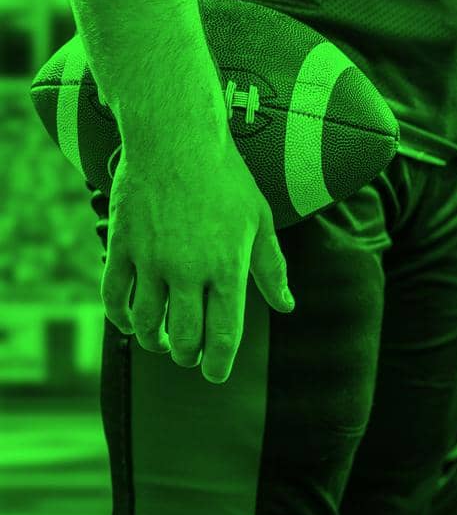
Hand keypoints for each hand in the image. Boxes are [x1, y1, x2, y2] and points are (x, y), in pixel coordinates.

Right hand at [103, 101, 294, 383]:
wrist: (176, 139)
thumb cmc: (228, 180)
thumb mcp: (259, 222)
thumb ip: (271, 269)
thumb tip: (286, 306)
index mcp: (228, 267)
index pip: (223, 334)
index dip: (218, 363)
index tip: (216, 375)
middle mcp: (188, 270)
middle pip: (183, 336)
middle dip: (188, 356)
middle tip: (190, 356)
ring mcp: (150, 260)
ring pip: (145, 323)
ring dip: (154, 341)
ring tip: (162, 341)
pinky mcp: (120, 247)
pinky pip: (113, 297)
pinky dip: (120, 317)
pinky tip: (131, 321)